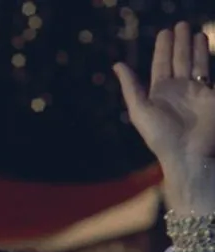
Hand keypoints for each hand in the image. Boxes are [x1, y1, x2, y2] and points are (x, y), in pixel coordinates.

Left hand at [114, 22, 214, 213]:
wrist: (187, 154)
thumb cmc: (161, 136)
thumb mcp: (140, 110)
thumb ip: (130, 87)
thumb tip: (117, 64)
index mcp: (159, 93)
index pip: (161, 64)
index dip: (163, 48)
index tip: (165, 32)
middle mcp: (178, 90)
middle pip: (179, 60)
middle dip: (180, 43)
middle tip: (181, 25)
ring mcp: (196, 92)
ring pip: (196, 63)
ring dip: (195, 48)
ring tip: (196, 32)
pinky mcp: (210, 97)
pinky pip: (209, 73)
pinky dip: (207, 59)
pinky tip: (208, 48)